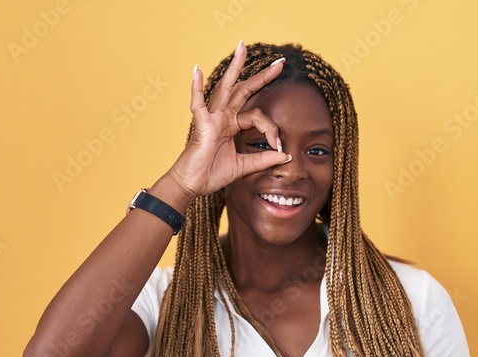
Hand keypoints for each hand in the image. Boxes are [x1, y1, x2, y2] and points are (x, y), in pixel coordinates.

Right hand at [168, 42, 291, 198]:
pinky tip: (197, 71)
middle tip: (280, 63)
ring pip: (225, 88)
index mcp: (232, 125)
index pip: (258, 117)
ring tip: (242, 48)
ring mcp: (212, 119)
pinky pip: (198, 104)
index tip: (279, 147)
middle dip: (262, 76)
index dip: (272, 130)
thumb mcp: (243, 167)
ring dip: (234, 68)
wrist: (191, 185)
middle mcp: (223, 117)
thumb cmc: (210, 174)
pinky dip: (196, 88)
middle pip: (244, 90)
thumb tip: (285, 155)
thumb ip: (263, 160)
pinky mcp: (201, 125)